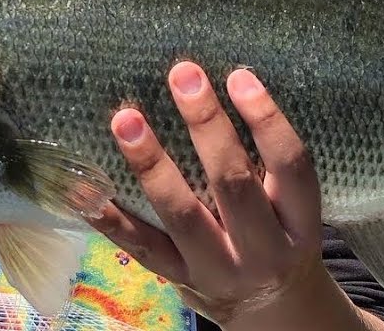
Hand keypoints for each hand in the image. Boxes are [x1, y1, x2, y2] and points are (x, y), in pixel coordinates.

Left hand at [88, 62, 380, 329]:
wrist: (272, 311)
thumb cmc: (278, 236)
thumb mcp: (291, 208)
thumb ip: (266, 161)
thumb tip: (218, 84)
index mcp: (300, 222)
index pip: (291, 165)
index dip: (267, 119)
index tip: (238, 76)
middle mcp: (263, 249)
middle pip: (232, 183)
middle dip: (206, 126)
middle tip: (182, 75)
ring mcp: (218, 269)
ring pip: (182, 214)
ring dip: (151, 163)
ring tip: (126, 119)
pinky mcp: (179, 280)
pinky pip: (141, 247)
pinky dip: (109, 217)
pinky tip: (83, 188)